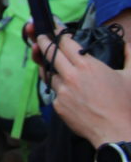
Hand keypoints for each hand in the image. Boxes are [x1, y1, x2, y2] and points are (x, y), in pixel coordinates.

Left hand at [34, 31, 130, 147]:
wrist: (117, 132)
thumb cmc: (126, 105)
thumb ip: (130, 57)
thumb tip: (129, 44)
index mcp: (88, 66)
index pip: (65, 43)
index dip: (59, 34)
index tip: (54, 28)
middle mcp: (71, 76)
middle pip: (50, 52)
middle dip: (43, 41)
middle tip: (40, 36)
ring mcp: (63, 91)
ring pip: (48, 73)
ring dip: (49, 66)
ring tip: (49, 62)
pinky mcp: (58, 105)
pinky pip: (53, 91)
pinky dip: (57, 87)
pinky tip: (64, 88)